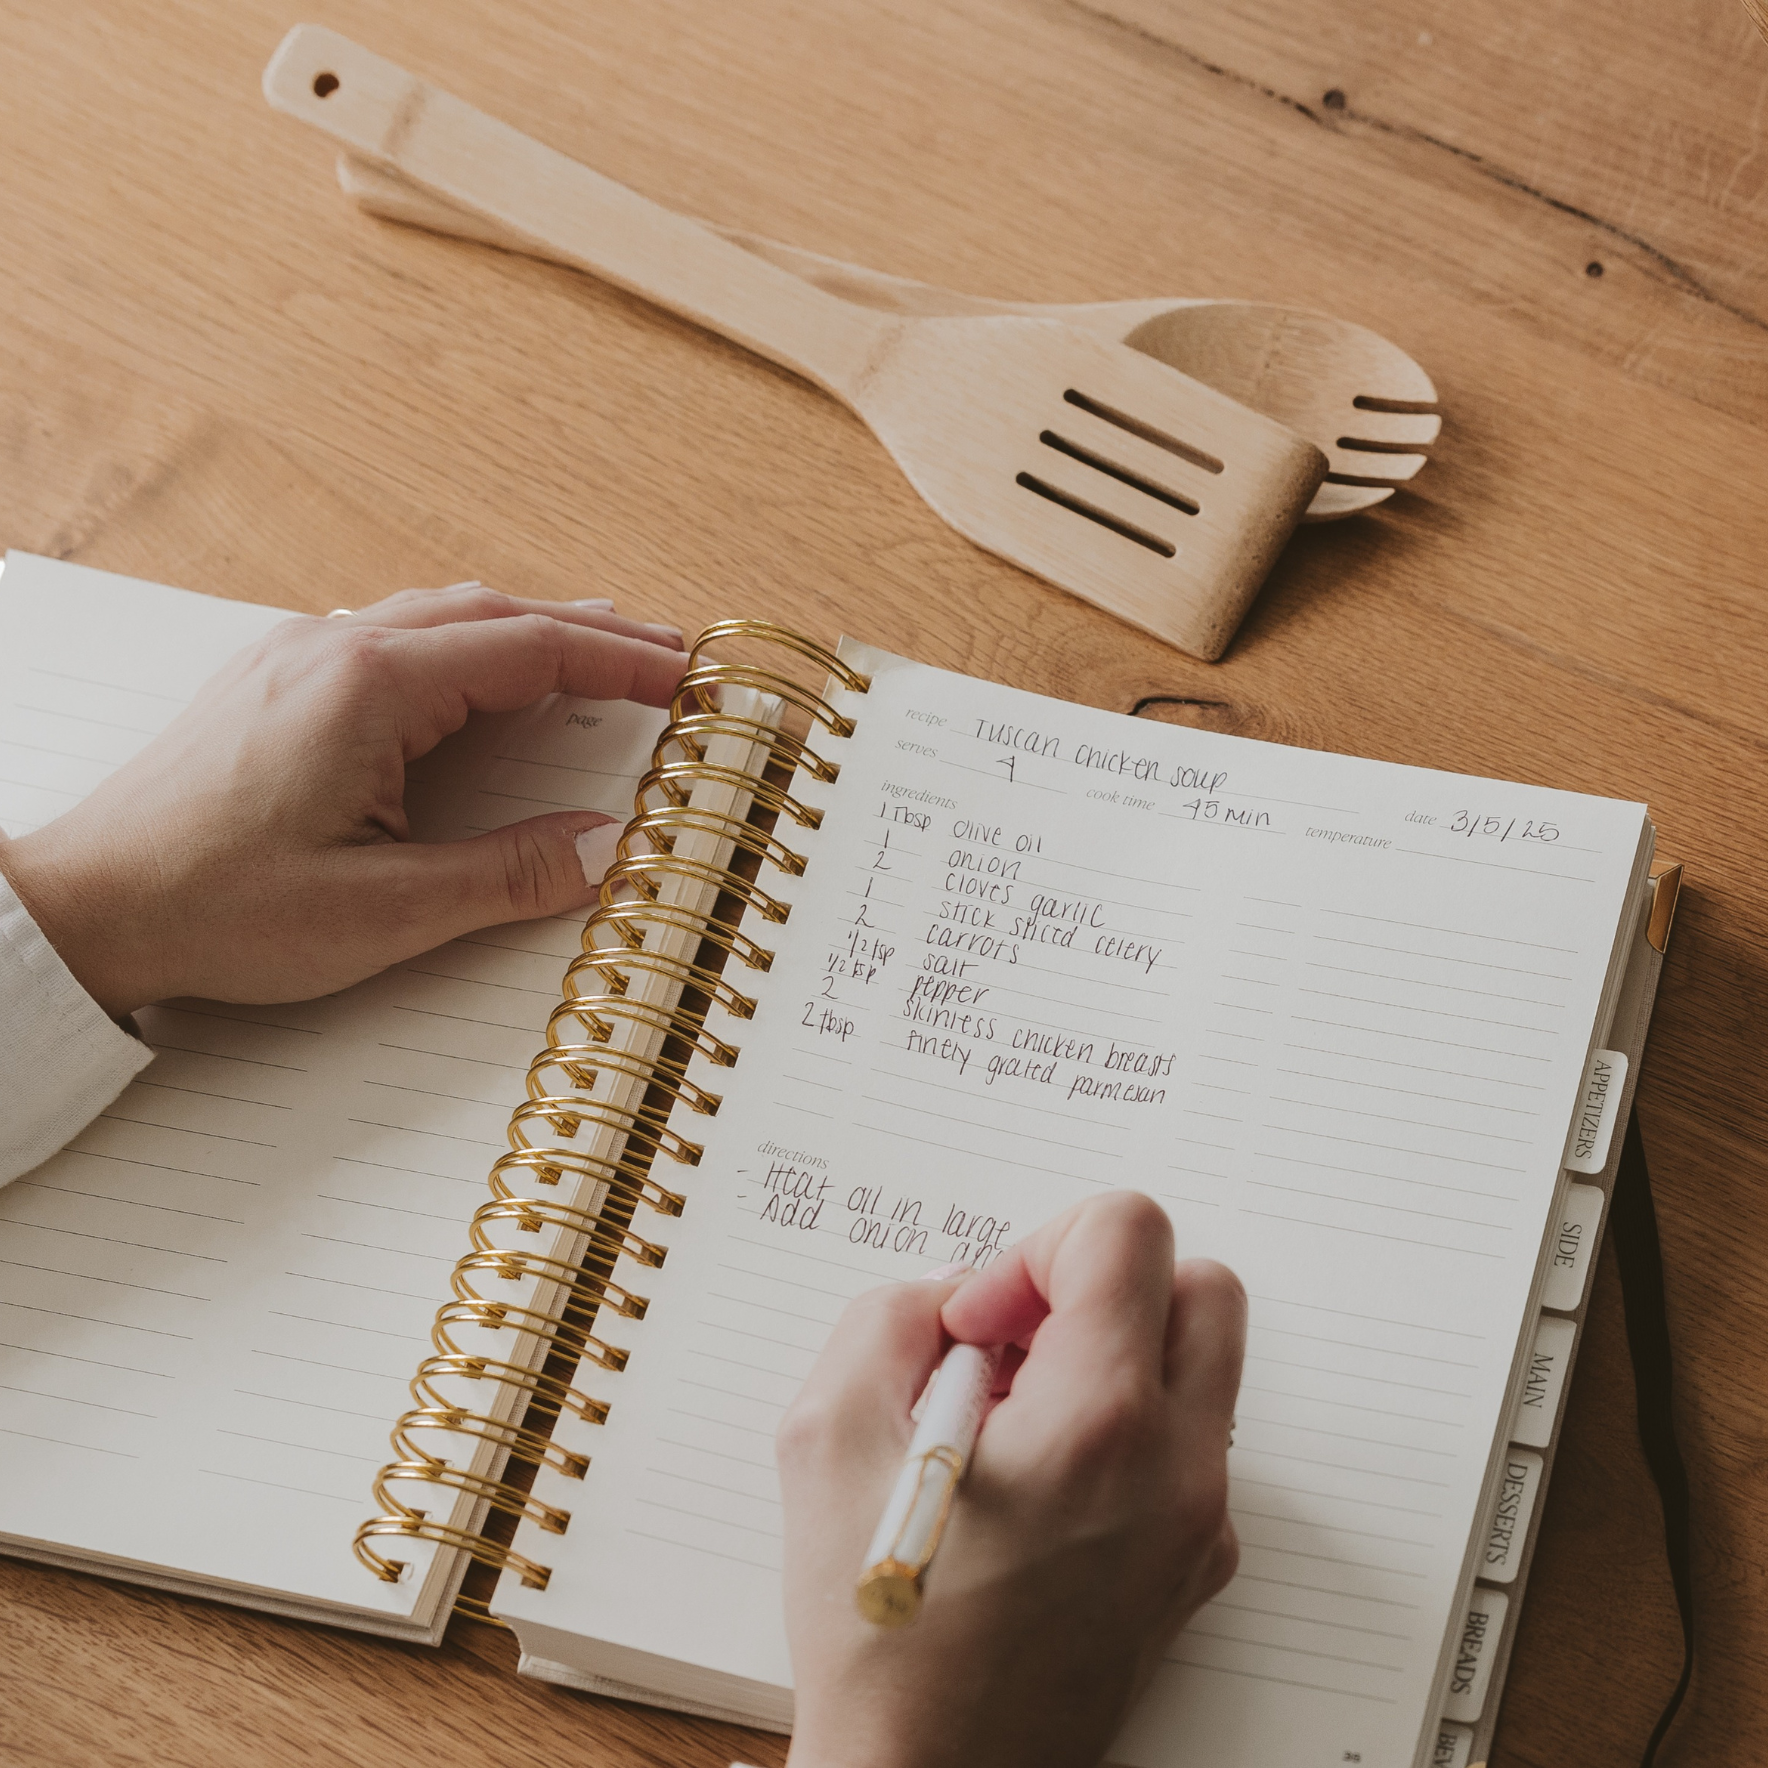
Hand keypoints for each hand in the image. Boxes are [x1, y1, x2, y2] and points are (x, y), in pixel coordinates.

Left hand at [0, 585, 688, 1015]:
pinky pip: (397, 633)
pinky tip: (483, 671)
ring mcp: (301, 658)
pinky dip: (469, 642)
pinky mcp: (280, 682)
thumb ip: (504, 875)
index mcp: (368, 688)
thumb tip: (601, 847)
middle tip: (664, 654)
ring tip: (596, 648)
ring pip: (443, 616)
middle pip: (493, 614)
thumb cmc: (213, 906)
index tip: (682, 675)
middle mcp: (335, 650)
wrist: (87, 903)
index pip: (528, 651)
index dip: (617, 662)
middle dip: (590, 632)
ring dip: (530, 628)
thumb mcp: (380, 912)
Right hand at [778, 1192, 1244, 1767]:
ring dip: (1111, 1354)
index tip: (978, 1322)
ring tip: (1010, 1422)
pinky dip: (1121, 1428)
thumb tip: (954, 1297)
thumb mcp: (827, 1435)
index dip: (1034, 1248)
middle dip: (1097, 1286)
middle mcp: (1177, 1467)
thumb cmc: (880, 1635)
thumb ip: (888, 1317)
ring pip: (1199, 1365)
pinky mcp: (1194, 1568)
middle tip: (1012, 1347)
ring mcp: (1199, 1524)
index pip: (1126, 1231)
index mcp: (1100, 1420)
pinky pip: (1185, 1446)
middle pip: (1196, 1284)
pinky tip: (1033, 1485)